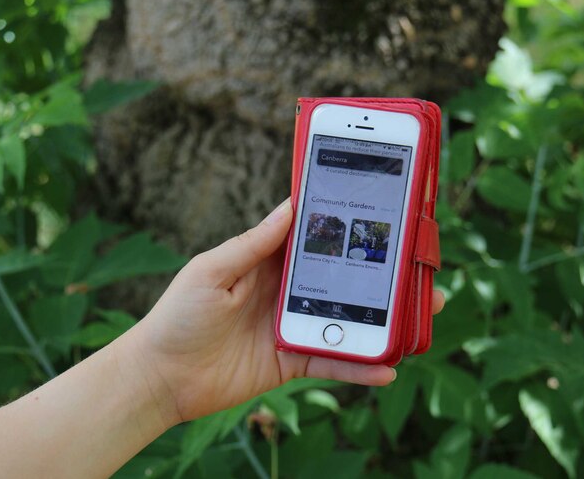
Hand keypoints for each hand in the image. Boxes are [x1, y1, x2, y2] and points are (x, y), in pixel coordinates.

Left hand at [124, 198, 445, 423]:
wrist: (161, 377)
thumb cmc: (178, 314)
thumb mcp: (212, 269)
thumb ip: (254, 243)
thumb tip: (292, 205)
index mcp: (269, 262)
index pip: (317, 238)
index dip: (347, 225)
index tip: (384, 211)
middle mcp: (288, 292)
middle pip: (345, 278)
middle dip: (382, 272)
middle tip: (420, 265)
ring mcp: (294, 327)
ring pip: (350, 318)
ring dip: (386, 317)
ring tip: (423, 311)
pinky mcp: (293, 362)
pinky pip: (334, 362)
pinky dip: (361, 366)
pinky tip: (389, 367)